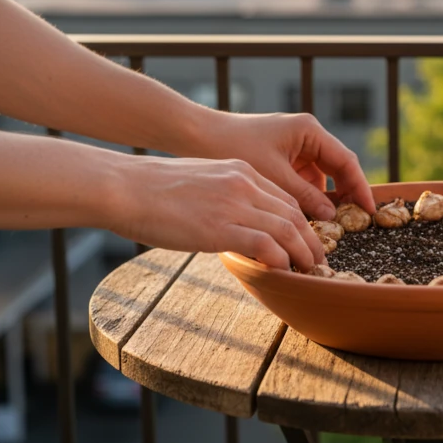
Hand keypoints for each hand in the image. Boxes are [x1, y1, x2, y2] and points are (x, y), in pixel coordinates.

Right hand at [113, 156, 324, 269]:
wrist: (125, 187)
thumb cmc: (153, 189)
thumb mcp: (201, 181)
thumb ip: (225, 196)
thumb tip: (234, 222)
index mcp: (240, 170)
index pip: (284, 197)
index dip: (301, 220)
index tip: (306, 239)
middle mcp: (244, 183)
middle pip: (294, 212)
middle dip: (311, 238)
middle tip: (318, 259)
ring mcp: (234, 205)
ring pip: (287, 228)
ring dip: (303, 252)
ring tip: (309, 270)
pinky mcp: (220, 228)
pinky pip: (266, 245)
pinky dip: (281, 260)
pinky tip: (283, 272)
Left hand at [187, 111, 375, 219]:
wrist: (196, 135)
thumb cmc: (231, 146)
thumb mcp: (272, 175)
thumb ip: (303, 196)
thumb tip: (331, 216)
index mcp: (309, 131)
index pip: (346, 161)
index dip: (360, 187)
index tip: (369, 212)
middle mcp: (306, 136)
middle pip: (337, 169)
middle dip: (344, 196)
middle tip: (354, 224)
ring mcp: (294, 147)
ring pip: (319, 178)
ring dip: (323, 200)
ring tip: (327, 227)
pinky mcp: (282, 158)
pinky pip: (302, 181)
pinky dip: (305, 198)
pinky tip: (304, 218)